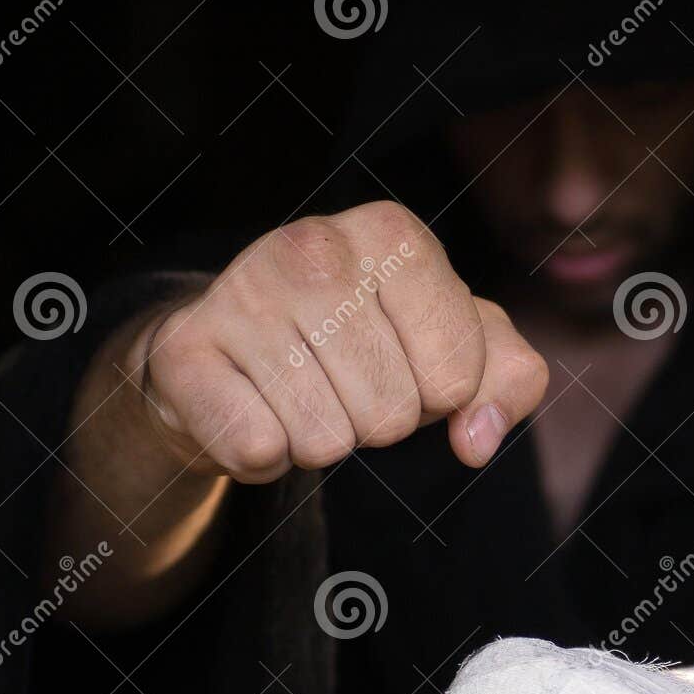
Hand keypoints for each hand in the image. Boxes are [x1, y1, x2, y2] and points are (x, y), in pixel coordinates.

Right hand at [140, 200, 547, 478]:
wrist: (232, 355)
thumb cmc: (363, 345)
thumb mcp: (454, 347)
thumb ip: (507, 381)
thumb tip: (476, 440)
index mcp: (392, 236)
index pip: (458, 375)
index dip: (439, 396)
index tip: (406, 365)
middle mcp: (313, 246)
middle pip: (393, 415)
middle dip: (377, 423)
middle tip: (342, 384)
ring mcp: (241, 292)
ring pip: (327, 441)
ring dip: (320, 442)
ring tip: (297, 395)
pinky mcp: (186, 350)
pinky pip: (260, 450)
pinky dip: (264, 457)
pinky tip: (253, 410)